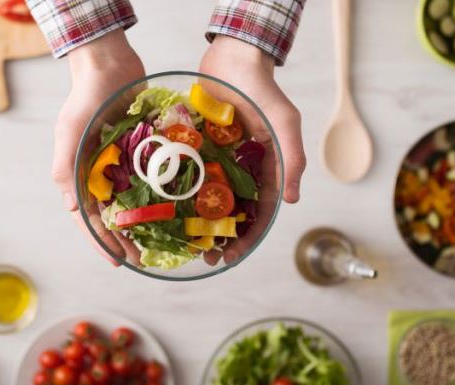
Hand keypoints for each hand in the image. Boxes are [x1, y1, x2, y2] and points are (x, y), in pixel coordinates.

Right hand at [52, 30, 145, 264]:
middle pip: (112, 216)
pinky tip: (176, 209)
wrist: (109, 63)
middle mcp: (99, 174)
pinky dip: (160, 195)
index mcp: (78, 174)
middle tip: (142, 259)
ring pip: (132, 202)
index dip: (101, 242)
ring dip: (143, 223)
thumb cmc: (85, 96)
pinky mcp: (140, 151)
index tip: (117, 261)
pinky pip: (150, 178)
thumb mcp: (70, 131)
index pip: (88, 218)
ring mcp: (121, 164)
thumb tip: (73, 208)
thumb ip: (66, 168)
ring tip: (159, 243)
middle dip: (124, 240)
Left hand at [199, 36, 306, 263]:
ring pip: (207, 200)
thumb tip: (291, 200)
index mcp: (265, 170)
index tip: (232, 256)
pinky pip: (186, 174)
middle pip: (231, 214)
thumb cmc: (263, 90)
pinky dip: (178, 192)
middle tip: (205, 258)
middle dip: (220, 239)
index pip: (259, 214)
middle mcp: (240, 170)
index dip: (247, 238)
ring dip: (197, 223)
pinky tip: (163, 208)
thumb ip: (291, 158)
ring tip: (183, 242)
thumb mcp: (284, 123)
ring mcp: (217, 160)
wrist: (233, 57)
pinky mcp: (196, 147)